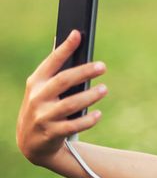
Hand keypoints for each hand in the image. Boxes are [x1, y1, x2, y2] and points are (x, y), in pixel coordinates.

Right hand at [17, 30, 106, 164]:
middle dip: (84, 72)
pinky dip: (88, 120)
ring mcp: (43, 116)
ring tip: (104, 89)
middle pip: (63, 80)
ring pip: (70, 104)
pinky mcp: (51, 133)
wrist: (31, 142)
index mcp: (36, 83)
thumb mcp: (43, 90)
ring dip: (90, 96)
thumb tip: (71, 44)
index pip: (51, 62)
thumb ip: (56, 73)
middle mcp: (37, 98)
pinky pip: (73, 125)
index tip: (77, 34)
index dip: (65, 48)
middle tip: (102, 66)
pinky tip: (98, 114)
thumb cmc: (44, 108)